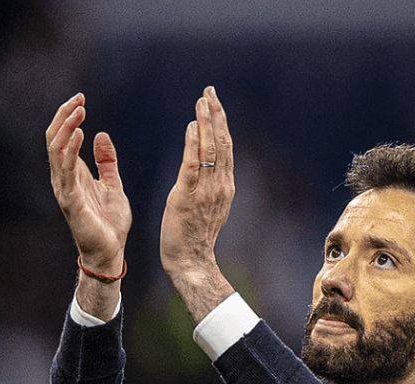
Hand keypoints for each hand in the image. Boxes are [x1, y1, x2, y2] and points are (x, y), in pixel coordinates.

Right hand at [46, 93, 131, 274]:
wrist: (110, 252)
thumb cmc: (109, 223)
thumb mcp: (112, 184)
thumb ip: (106, 162)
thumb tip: (101, 135)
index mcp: (72, 174)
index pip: (62, 138)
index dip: (68, 116)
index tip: (82, 98)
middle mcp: (63, 179)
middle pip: (54, 139)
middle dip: (64, 116)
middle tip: (79, 98)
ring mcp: (65, 190)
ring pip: (56, 150)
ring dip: (66, 127)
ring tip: (79, 110)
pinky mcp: (71, 202)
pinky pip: (67, 171)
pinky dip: (71, 151)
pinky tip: (79, 134)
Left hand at [160, 86, 234, 279]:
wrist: (191, 261)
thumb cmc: (194, 236)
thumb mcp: (205, 205)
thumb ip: (206, 181)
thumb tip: (200, 155)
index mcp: (225, 186)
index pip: (226, 147)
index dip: (221, 123)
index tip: (214, 102)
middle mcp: (220, 185)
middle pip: (222, 143)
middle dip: (216, 114)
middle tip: (210, 91)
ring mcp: (206, 190)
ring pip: (210, 150)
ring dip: (207, 123)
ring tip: (202, 101)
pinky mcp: (188, 196)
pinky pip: (193, 165)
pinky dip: (193, 143)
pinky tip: (191, 126)